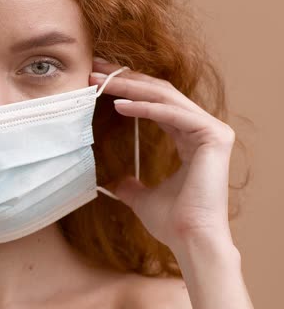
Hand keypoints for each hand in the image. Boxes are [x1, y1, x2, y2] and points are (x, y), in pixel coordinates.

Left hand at [90, 58, 235, 249]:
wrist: (190, 239)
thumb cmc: (172, 221)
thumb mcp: (142, 198)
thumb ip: (131, 185)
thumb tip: (116, 183)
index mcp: (188, 138)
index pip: (154, 102)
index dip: (127, 88)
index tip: (98, 80)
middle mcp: (201, 128)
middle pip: (158, 92)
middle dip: (124, 78)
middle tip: (94, 68)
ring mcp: (210, 130)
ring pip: (164, 97)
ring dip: (129, 87)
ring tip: (99, 82)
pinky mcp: (213, 135)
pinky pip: (172, 114)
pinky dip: (145, 107)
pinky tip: (119, 105)